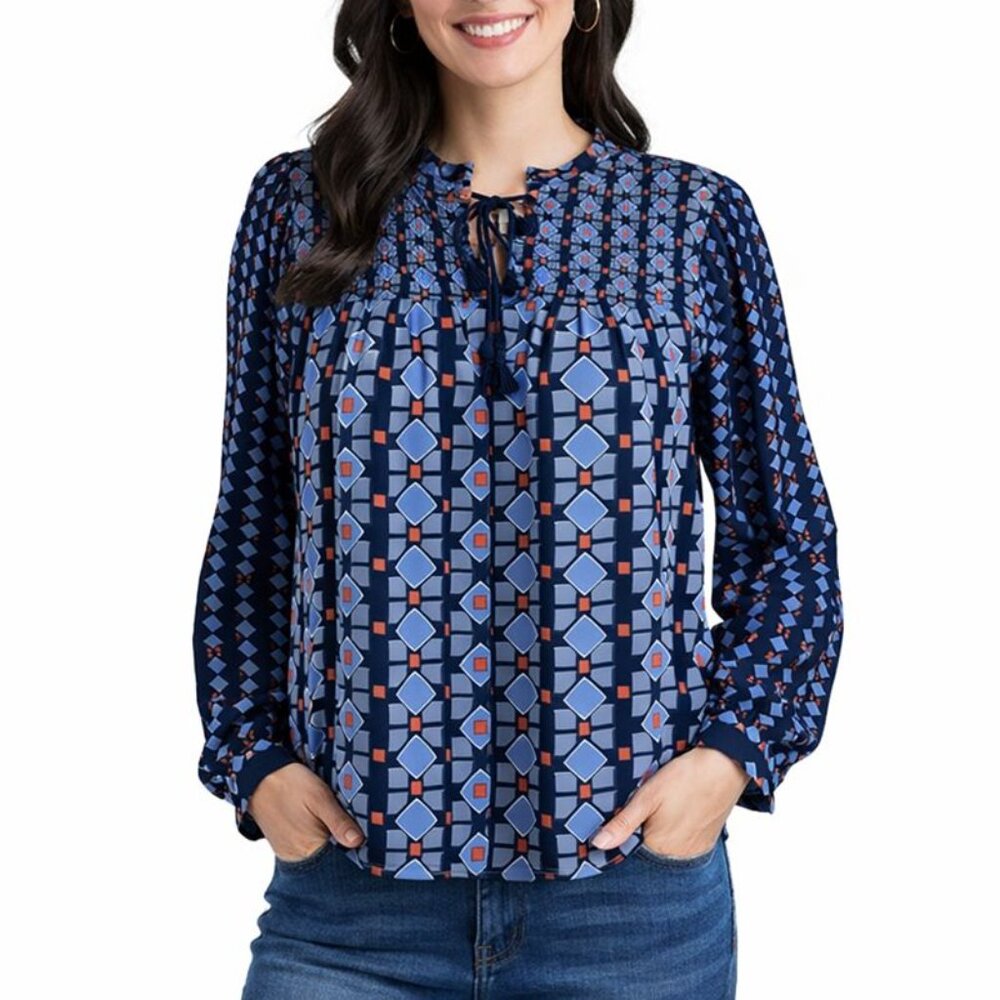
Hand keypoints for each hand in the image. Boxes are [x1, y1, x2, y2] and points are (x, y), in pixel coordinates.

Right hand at [247, 762, 365, 862]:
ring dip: (331, 842)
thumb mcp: (320, 797)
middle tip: (357, 827)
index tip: (368, 838)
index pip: (341, 859)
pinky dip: (317, 839)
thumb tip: (358, 842)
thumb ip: (339, 821)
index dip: (356, 850)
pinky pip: (307, 848)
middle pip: (330, 858)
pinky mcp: (284, 845)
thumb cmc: (290, 784)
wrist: (259, 776)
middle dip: (344, 846)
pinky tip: (324, 825)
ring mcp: (289, 852)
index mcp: (309, 848)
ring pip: (319, 852)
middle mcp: (298, 856)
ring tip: (340, 824)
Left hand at [590, 748, 748, 856]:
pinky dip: (675, 830)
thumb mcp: (648, 795)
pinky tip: (675, 811)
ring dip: (658, 831)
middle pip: (648, 849)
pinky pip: (683, 842)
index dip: (621, 836)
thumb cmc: (687, 777)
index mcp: (660, 848)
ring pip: (665, 845)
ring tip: (661, 808)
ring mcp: (695, 850)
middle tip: (643, 807)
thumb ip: (623, 823)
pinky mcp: (706, 841)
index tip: (615, 820)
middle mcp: (679, 856)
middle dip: (640, 833)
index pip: (630, 851)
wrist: (727, 764)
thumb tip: (598, 843)